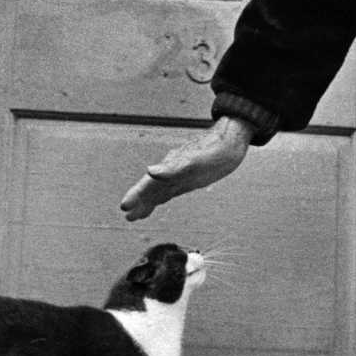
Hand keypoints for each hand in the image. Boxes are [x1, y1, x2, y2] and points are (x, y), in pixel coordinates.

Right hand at [119, 116, 252, 220]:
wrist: (232, 139)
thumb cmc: (216, 149)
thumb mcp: (196, 161)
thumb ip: (172, 168)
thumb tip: (150, 172)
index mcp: (170, 167)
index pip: (148, 184)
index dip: (136, 195)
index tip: (124, 207)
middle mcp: (172, 171)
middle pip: (151, 189)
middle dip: (138, 202)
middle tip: (126, 216)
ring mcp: (180, 174)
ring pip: (158, 191)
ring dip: (147, 203)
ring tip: (134, 216)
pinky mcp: (189, 178)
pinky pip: (170, 190)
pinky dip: (160, 199)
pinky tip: (156, 203)